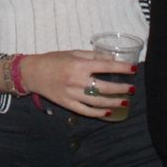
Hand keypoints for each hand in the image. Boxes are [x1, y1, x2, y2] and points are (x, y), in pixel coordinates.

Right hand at [18, 50, 136, 117]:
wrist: (32, 73)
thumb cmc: (53, 60)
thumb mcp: (73, 53)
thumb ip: (92, 56)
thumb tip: (111, 59)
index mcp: (79, 65)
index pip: (105, 66)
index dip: (121, 68)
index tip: (133, 69)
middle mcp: (77, 80)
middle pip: (104, 87)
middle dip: (121, 88)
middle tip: (132, 89)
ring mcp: (72, 94)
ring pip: (97, 101)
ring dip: (113, 102)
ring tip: (125, 102)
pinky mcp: (67, 104)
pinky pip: (85, 111)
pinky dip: (98, 112)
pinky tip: (108, 112)